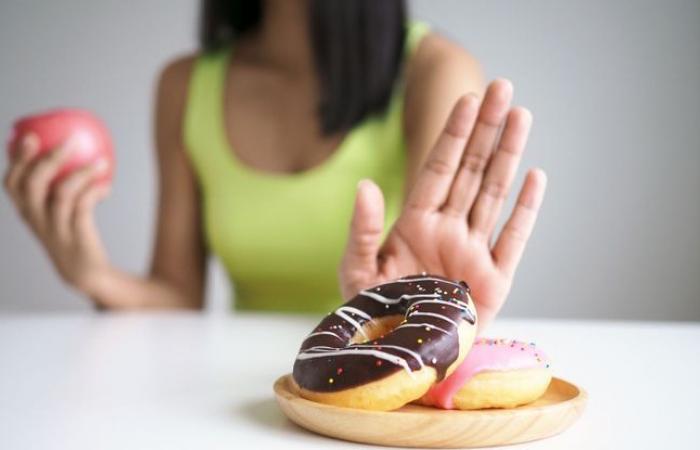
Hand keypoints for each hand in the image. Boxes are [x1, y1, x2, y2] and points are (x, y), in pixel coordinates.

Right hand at [4, 133, 111, 293]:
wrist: (86, 272)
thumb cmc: (74, 233)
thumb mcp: (59, 212)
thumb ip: (58, 187)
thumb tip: (76, 150)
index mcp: (28, 211)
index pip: (12, 183)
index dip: (17, 159)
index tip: (30, 135)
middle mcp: (36, 219)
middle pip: (32, 185)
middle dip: (47, 159)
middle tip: (69, 142)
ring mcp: (55, 229)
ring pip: (62, 193)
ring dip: (83, 173)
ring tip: (101, 162)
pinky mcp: (76, 236)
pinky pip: (84, 206)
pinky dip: (95, 191)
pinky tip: (107, 184)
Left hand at [340, 79, 546, 329]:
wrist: (399, 356)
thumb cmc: (373, 314)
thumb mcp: (357, 271)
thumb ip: (362, 229)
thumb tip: (366, 186)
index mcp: (416, 224)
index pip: (437, 169)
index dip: (453, 135)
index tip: (468, 100)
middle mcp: (448, 230)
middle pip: (470, 170)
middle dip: (487, 129)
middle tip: (503, 88)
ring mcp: (474, 253)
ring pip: (494, 194)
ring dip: (508, 156)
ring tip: (522, 115)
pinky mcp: (495, 281)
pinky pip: (514, 239)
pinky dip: (525, 210)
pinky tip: (535, 176)